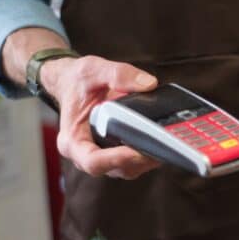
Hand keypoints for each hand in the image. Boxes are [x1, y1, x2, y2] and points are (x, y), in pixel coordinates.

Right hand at [42, 56, 160, 178]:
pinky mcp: (115, 155)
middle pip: (115, 169)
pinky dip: (148, 154)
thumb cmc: (78, 81)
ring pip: (127, 169)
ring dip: (147, 160)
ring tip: (166, 143)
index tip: (136, 150)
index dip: (116, 160)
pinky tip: (161, 141)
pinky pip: (133, 163)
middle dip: (139, 160)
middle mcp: (85, 155)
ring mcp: (102, 158)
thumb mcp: (94, 70)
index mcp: (73, 140)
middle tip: (162, 146)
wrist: (73, 84)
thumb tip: (149, 84)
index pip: (93, 161)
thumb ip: (119, 75)